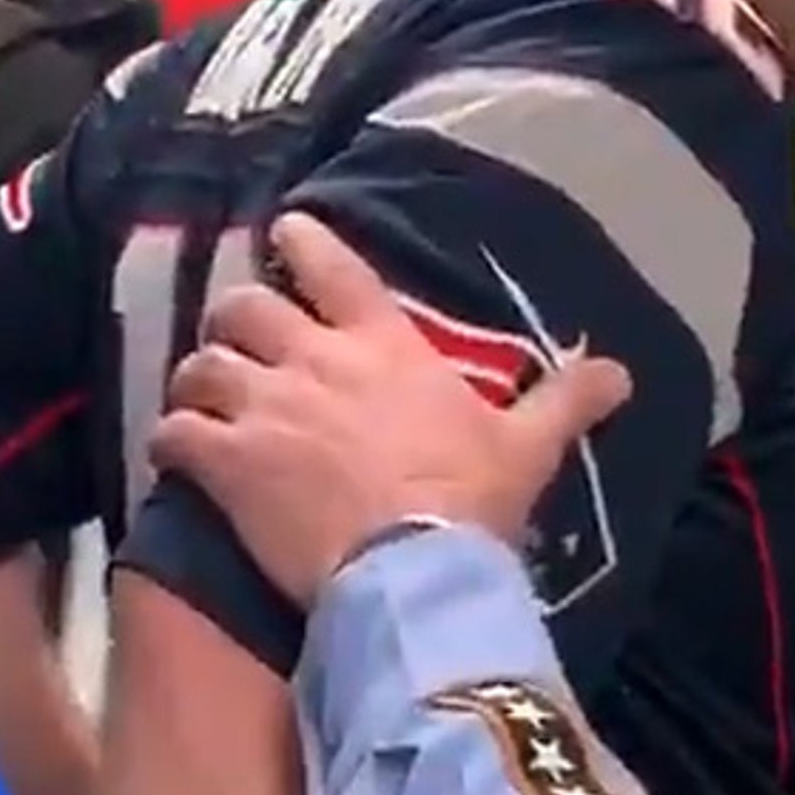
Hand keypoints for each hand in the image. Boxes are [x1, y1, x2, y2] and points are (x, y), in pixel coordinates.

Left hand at [149, 214, 632, 605]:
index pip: (336, 271)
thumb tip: (623, 373)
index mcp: (386, 346)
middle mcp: (317, 360)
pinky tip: (175, 455)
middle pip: (246, 309)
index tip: (284, 230)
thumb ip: (568, 400)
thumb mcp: (530, 445)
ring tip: (199, 398)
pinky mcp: (227, 462)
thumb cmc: (471, 497)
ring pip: (200, 366)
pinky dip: (170, 440)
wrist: (413, 565)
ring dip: (196, 379)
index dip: (305, 243)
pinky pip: (174, 434)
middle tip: (237, 338)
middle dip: (235, 319)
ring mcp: (266, 408)